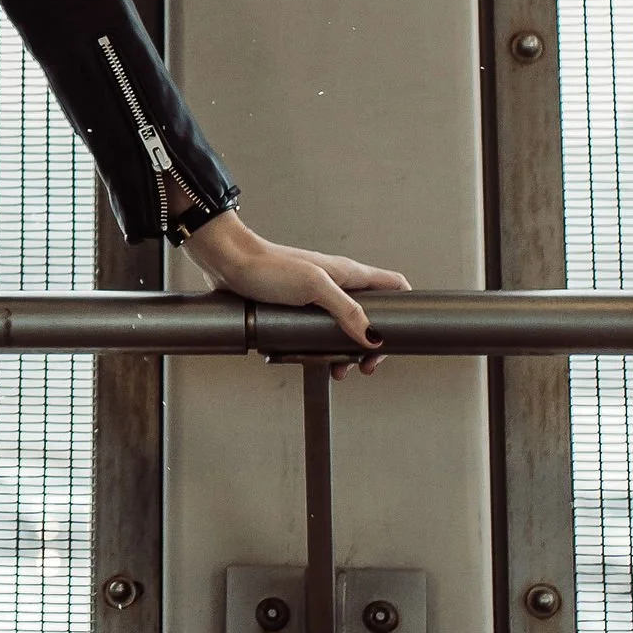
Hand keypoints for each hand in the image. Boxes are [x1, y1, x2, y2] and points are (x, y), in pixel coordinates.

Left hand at [173, 209, 409, 359]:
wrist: (227, 262)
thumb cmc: (268, 266)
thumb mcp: (314, 287)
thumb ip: (346, 310)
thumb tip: (373, 338)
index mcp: (348, 274)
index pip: (393, 286)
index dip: (405, 309)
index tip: (401, 336)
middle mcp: (336, 285)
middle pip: (369, 317)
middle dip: (370, 344)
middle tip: (365, 366)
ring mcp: (315, 298)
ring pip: (341, 330)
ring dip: (343, 352)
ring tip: (337, 370)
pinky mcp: (294, 310)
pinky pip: (315, 334)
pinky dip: (317, 350)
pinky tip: (309, 361)